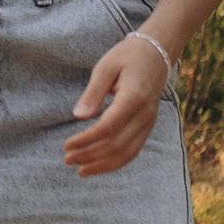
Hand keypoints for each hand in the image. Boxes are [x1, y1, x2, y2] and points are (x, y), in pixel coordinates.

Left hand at [66, 31, 171, 175]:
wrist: (157, 53)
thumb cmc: (127, 57)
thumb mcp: (106, 67)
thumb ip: (93, 93)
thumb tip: (79, 116)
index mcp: (134, 97)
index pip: (108, 127)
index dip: (86, 140)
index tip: (67, 145)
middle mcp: (145, 114)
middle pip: (117, 144)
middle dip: (90, 156)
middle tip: (67, 159)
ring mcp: (149, 122)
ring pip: (127, 153)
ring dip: (102, 165)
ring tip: (80, 170)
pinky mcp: (148, 127)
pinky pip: (133, 151)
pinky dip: (115, 162)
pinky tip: (97, 166)